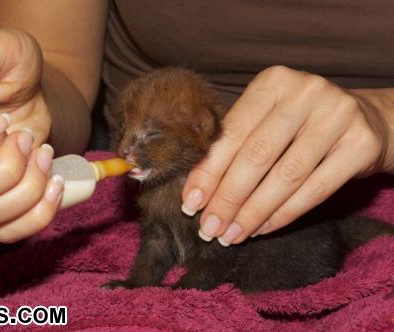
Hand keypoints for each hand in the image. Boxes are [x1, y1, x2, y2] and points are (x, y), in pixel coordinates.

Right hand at [0, 29, 60, 242]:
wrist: (36, 91)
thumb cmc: (12, 68)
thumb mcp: (0, 49)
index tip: (0, 120)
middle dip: (4, 170)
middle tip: (29, 139)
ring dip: (26, 191)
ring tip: (47, 155)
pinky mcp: (3, 205)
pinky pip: (11, 232)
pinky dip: (39, 215)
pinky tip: (58, 183)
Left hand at [182, 65, 391, 245]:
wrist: (365, 119)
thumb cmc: (300, 123)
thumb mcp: (267, 119)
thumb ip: (236, 144)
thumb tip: (197, 192)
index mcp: (273, 81)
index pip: (232, 133)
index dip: (208, 171)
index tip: (190, 203)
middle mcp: (305, 92)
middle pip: (256, 155)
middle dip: (227, 198)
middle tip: (209, 227)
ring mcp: (337, 115)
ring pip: (285, 176)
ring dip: (252, 213)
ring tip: (231, 235)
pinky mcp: (361, 144)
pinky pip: (314, 190)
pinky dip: (283, 215)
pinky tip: (260, 229)